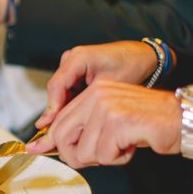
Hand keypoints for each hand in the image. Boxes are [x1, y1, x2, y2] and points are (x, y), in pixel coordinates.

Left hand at [27, 80, 181, 167]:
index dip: (49, 139)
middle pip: (62, 136)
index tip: (36, 148)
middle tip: (96, 157)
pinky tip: (132, 145)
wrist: (181, 118)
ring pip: (84, 151)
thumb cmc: (148, 122)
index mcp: (93, 93)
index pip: (60, 119)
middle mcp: (96, 96)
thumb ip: (88, 127)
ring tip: (123, 146)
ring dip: (104, 158)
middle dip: (75, 155)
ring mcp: (106, 107)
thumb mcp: (112, 118)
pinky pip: (104, 155)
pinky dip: (118, 159)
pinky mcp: (117, 122)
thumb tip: (63, 147)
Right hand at [35, 41, 157, 127]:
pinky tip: (77, 121)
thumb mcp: (110, 87)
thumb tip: (71, 122)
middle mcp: (71, 59)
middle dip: (57, 113)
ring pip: (61, 93)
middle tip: (53, 136)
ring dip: (64, 111)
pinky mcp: (76, 72)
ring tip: (67, 131)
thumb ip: (88, 102)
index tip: (50, 126)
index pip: (57, 86)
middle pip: (56, 90)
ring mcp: (72, 65)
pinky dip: (72, 106)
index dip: (53, 108)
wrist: (142, 57)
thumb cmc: (131, 66)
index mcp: (78, 58)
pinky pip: (68, 91)